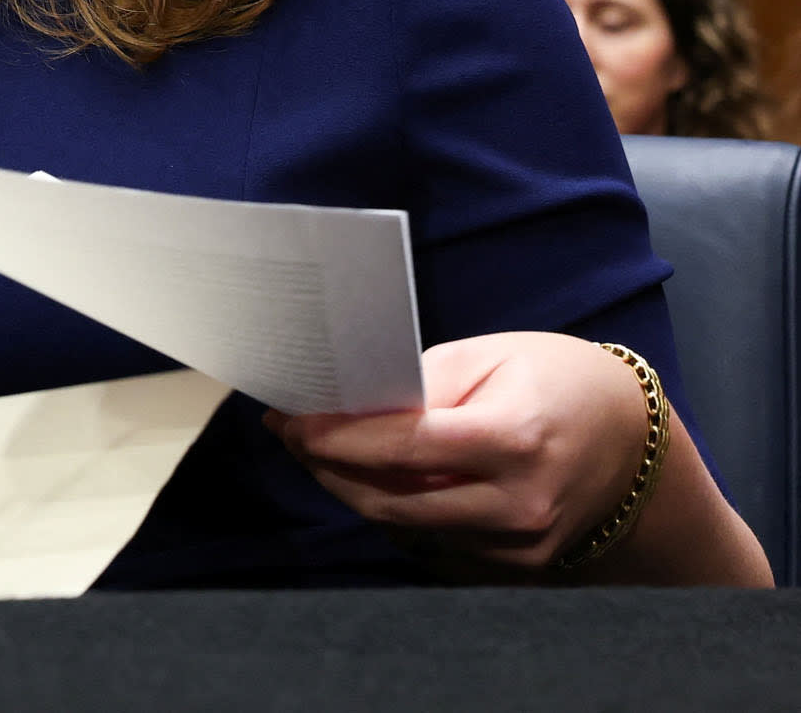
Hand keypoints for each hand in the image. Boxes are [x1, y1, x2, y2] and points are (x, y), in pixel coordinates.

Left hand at [266, 331, 648, 568]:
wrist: (632, 438)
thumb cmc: (554, 380)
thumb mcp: (487, 358)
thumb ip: (417, 388)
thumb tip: (346, 408)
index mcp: (515, 440)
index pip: (402, 448)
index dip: (336, 438)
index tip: (288, 421)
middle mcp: (520, 502)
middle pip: (393, 499)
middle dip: (327, 467)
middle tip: (289, 434)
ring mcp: (522, 542)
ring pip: (406, 524)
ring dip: (353, 488)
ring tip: (318, 449)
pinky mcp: (519, 561)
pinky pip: (435, 536)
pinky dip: (396, 506)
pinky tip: (370, 475)